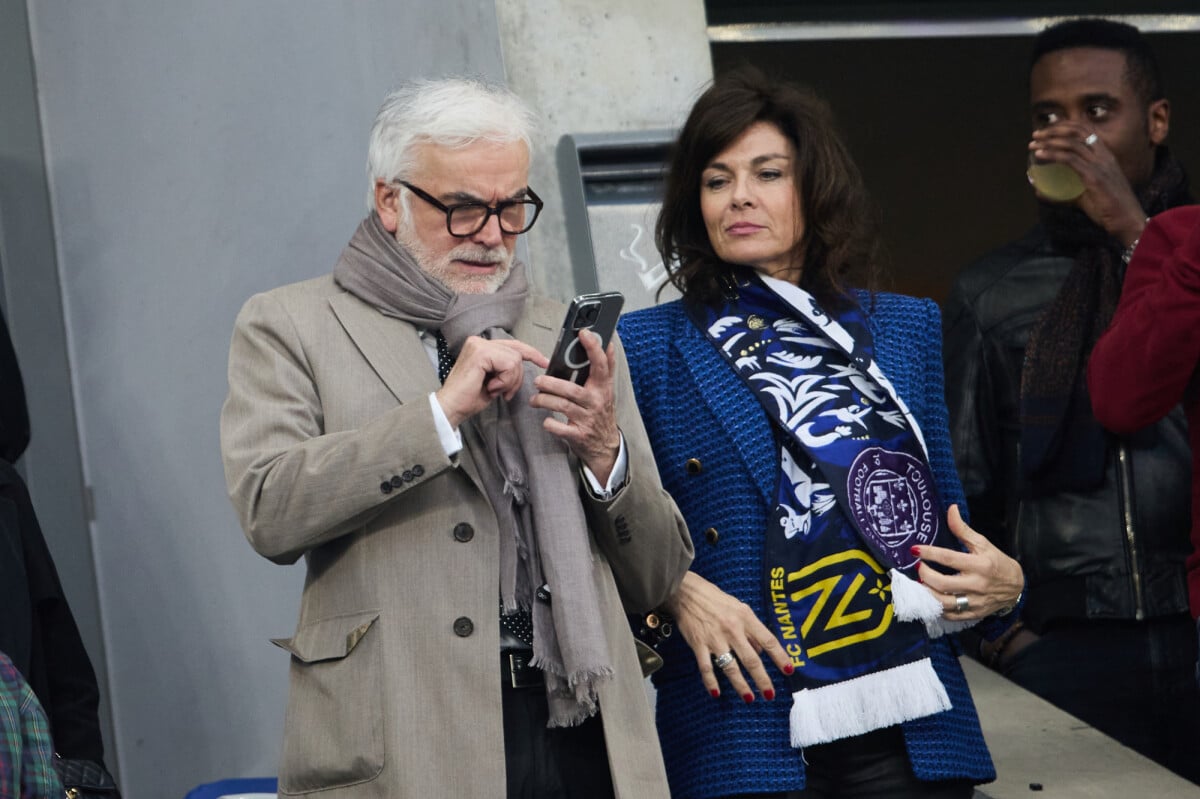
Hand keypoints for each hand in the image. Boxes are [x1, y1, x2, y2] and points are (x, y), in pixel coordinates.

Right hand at [435, 336, 547, 428]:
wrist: (451, 408)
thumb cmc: (469, 398)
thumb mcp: (494, 380)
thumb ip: (505, 368)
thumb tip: (522, 365)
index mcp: (481, 346)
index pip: (513, 345)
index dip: (530, 353)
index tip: (543, 362)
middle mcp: (479, 341)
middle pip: (517, 353)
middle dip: (516, 377)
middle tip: (504, 393)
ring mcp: (479, 345)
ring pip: (515, 360)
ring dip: (509, 381)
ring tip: (493, 390)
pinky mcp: (481, 353)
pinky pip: (509, 365)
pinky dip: (505, 381)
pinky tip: (490, 388)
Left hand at [531, 329, 620, 482]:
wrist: (605, 446)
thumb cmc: (600, 413)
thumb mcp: (605, 391)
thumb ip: (603, 370)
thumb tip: (606, 343)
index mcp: (603, 388)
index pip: (601, 364)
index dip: (593, 348)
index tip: (583, 333)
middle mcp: (596, 402)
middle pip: (572, 389)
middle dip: (551, 384)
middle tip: (538, 380)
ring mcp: (587, 419)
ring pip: (562, 406)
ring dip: (544, 400)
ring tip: (535, 399)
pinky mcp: (578, 434)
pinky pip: (559, 428)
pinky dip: (549, 423)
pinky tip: (545, 419)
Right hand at [666, 571, 793, 701]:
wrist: (686, 593)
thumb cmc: (715, 600)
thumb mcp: (740, 608)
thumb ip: (751, 630)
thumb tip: (762, 651)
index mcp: (745, 618)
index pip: (768, 640)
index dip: (780, 657)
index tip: (789, 670)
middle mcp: (732, 629)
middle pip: (751, 659)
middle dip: (762, 679)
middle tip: (770, 694)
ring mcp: (715, 638)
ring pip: (731, 667)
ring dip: (741, 685)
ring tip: (750, 698)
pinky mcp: (698, 644)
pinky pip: (706, 667)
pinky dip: (711, 682)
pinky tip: (716, 693)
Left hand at [912, 505, 1023, 619]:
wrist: (1016, 587)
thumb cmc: (997, 562)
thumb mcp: (983, 543)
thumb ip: (963, 529)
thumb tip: (951, 509)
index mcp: (980, 565)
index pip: (949, 559)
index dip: (929, 553)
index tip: (915, 550)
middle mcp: (977, 585)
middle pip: (943, 584)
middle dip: (925, 575)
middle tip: (919, 567)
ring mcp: (975, 602)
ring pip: (944, 603)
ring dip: (927, 593)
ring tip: (920, 583)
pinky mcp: (973, 614)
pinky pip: (950, 615)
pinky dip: (937, 608)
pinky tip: (931, 598)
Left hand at [1029, 123, 1146, 244]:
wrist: (1126, 220)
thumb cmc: (1108, 209)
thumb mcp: (1085, 196)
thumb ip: (1066, 192)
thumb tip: (1041, 192)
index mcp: (1106, 155)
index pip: (1086, 130)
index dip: (1065, 126)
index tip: (1047, 130)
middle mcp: (1104, 156)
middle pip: (1077, 132)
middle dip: (1054, 129)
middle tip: (1036, 135)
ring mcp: (1100, 164)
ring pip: (1071, 144)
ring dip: (1049, 141)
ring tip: (1033, 145)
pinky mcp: (1094, 176)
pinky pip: (1070, 160)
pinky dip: (1052, 155)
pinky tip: (1040, 155)